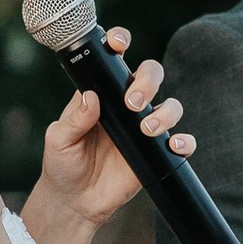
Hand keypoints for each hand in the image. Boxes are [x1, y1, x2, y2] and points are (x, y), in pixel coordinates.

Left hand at [26, 34, 193, 240]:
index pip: (116, 59)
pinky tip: (173, 145)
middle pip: (151, 75)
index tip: (118, 43)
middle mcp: (127, 106)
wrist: (74, 202)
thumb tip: (91, 98)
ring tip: (146, 129)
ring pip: (170, 106)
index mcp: (103, 93)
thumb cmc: (62, 164)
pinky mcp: (156, 154)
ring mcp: (144, 128)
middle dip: (148, 81)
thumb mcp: (59, 140)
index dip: (121, 42)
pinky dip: (184, 142)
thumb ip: (74, 119)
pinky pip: (180, 143)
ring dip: (165, 113)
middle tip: (133, 102)